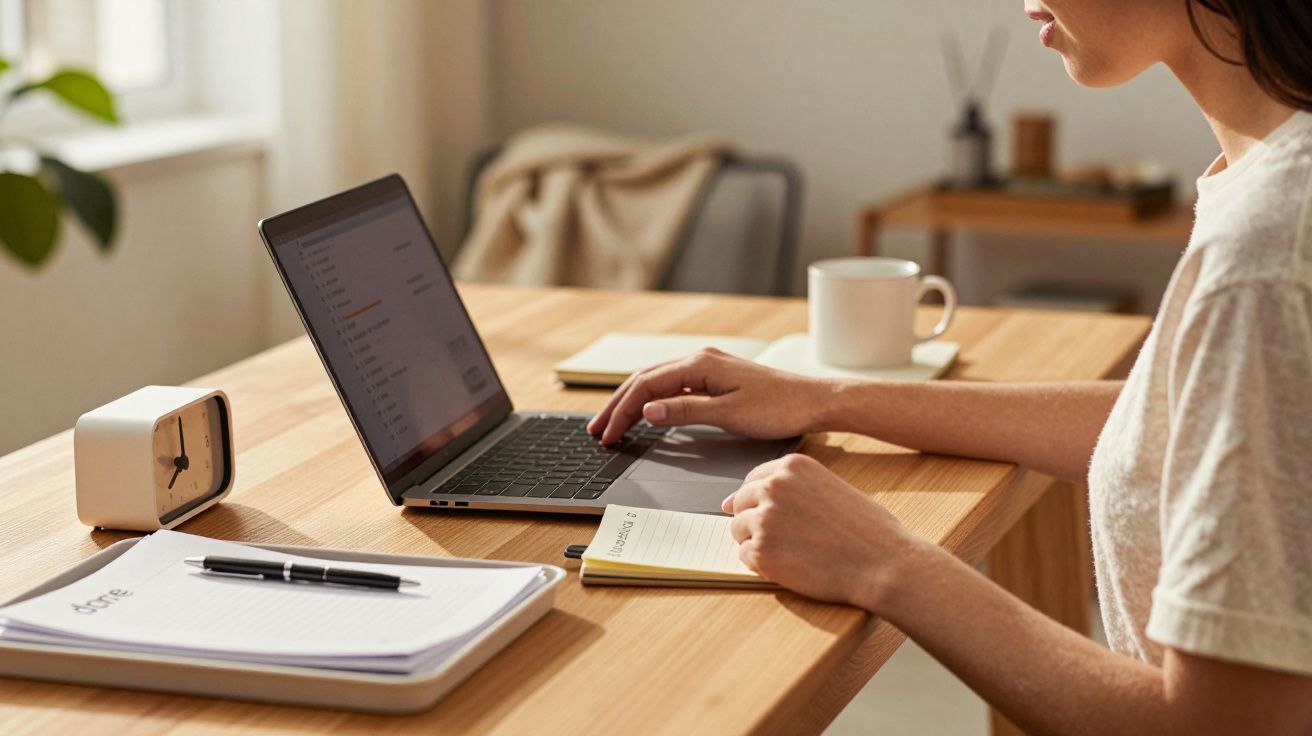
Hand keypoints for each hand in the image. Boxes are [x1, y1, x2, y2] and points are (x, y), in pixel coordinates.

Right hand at [587, 348, 836, 444]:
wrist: (813, 401)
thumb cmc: (778, 408)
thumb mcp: (728, 414)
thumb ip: (685, 411)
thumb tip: (648, 411)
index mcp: (700, 365)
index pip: (646, 386)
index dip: (622, 411)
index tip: (608, 435)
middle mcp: (700, 360)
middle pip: (645, 381)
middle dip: (618, 405)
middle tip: (597, 430)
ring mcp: (708, 367)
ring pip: (658, 382)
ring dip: (633, 402)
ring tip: (613, 423)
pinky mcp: (716, 377)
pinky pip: (674, 386)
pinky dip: (653, 400)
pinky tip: (646, 414)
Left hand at [724, 453, 927, 610]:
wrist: (883, 563)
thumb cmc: (866, 530)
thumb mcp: (829, 489)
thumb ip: (787, 490)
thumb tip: (728, 501)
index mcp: (792, 466)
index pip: (752, 479)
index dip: (760, 501)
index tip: (772, 515)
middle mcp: (774, 486)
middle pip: (739, 503)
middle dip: (755, 522)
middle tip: (787, 539)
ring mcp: (765, 518)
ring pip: (737, 530)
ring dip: (758, 543)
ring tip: (793, 552)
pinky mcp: (762, 551)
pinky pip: (744, 556)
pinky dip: (761, 565)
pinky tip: (791, 565)